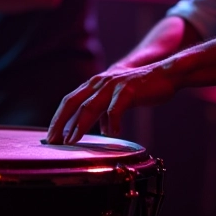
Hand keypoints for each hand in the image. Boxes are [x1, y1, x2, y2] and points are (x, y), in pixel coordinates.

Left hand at [45, 63, 176, 144]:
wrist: (164, 74)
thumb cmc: (142, 88)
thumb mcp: (118, 98)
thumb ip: (107, 111)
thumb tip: (102, 129)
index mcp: (95, 84)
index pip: (69, 100)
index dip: (58, 118)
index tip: (51, 135)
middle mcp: (99, 83)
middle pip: (73, 102)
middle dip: (60, 122)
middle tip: (53, 141)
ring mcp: (113, 85)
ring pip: (89, 106)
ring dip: (78, 125)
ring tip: (72, 141)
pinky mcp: (128, 90)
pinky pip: (115, 109)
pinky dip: (111, 123)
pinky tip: (112, 134)